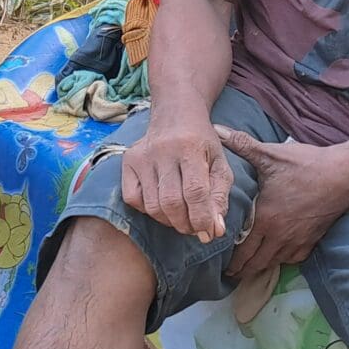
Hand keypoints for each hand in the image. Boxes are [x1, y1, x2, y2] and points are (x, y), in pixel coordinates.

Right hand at [121, 111, 233, 242]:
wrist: (175, 114)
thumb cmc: (202, 143)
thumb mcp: (220, 164)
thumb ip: (220, 197)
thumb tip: (216, 230)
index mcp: (191, 147)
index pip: (195, 192)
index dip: (202, 218)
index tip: (210, 233)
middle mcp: (163, 151)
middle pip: (172, 202)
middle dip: (186, 224)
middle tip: (196, 229)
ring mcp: (142, 156)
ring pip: (152, 205)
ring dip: (169, 221)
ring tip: (182, 219)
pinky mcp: (128, 161)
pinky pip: (133, 199)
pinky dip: (148, 211)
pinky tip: (162, 206)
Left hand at [217, 128, 348, 277]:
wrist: (344, 176)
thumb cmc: (306, 165)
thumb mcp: (271, 154)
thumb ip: (242, 144)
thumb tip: (217, 130)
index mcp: (265, 219)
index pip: (243, 250)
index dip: (231, 262)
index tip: (221, 266)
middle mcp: (280, 235)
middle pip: (256, 263)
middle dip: (242, 270)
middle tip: (230, 274)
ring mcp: (297, 241)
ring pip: (274, 263)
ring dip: (259, 267)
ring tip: (248, 268)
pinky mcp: (312, 240)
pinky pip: (292, 259)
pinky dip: (281, 260)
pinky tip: (276, 256)